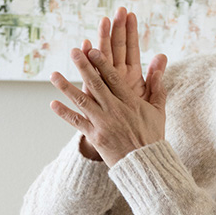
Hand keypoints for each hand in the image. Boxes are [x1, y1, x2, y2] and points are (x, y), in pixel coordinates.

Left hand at [49, 48, 166, 167]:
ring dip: (66, 87)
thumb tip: (161, 67)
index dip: (102, 63)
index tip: (92, 50)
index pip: (113, 78)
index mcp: (130, 102)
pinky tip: (53, 103)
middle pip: (96, 84)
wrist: (145, 165)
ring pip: (82, 101)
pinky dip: (65, 113)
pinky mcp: (95, 136)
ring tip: (54, 75)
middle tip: (73, 52)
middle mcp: (115, 110)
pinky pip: (77, 123)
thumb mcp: (159, 111)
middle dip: (83, 66)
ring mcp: (103, 123)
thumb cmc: (153, 137)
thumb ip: (157, 88)